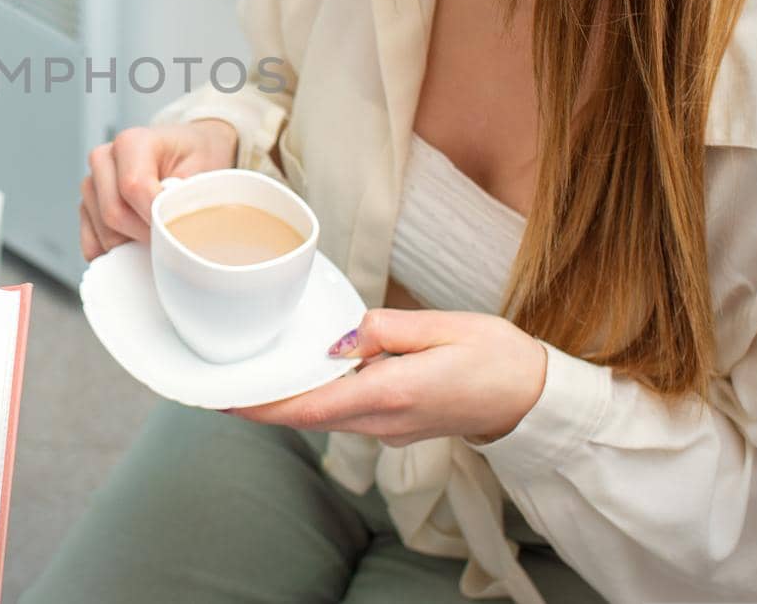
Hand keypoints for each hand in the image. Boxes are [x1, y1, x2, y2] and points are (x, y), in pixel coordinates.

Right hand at [79, 119, 237, 260]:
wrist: (187, 154)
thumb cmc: (194, 158)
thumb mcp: (203, 169)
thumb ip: (186, 197)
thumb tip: (175, 230)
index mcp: (132, 142)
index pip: (133, 187)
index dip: (155, 216)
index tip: (176, 231)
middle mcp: (104, 160)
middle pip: (114, 213)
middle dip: (145, 234)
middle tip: (172, 239)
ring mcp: (92, 184)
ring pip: (103, 232)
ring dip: (132, 244)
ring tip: (159, 235)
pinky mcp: (87, 208)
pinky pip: (91, 243)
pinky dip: (115, 254)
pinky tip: (136, 247)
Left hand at [229, 309, 548, 445]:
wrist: (533, 398)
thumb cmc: (495, 356)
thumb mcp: (443, 326)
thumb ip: (387, 329)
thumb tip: (342, 337)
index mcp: (392, 393)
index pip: (312, 407)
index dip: (265, 406)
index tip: (227, 400)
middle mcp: (385, 421)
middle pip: (310, 415)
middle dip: (267, 402)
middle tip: (224, 382)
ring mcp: (391, 430)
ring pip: (327, 416)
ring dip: (293, 400)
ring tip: (257, 374)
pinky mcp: (398, 428)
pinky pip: (348, 414)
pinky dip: (321, 398)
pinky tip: (311, 375)